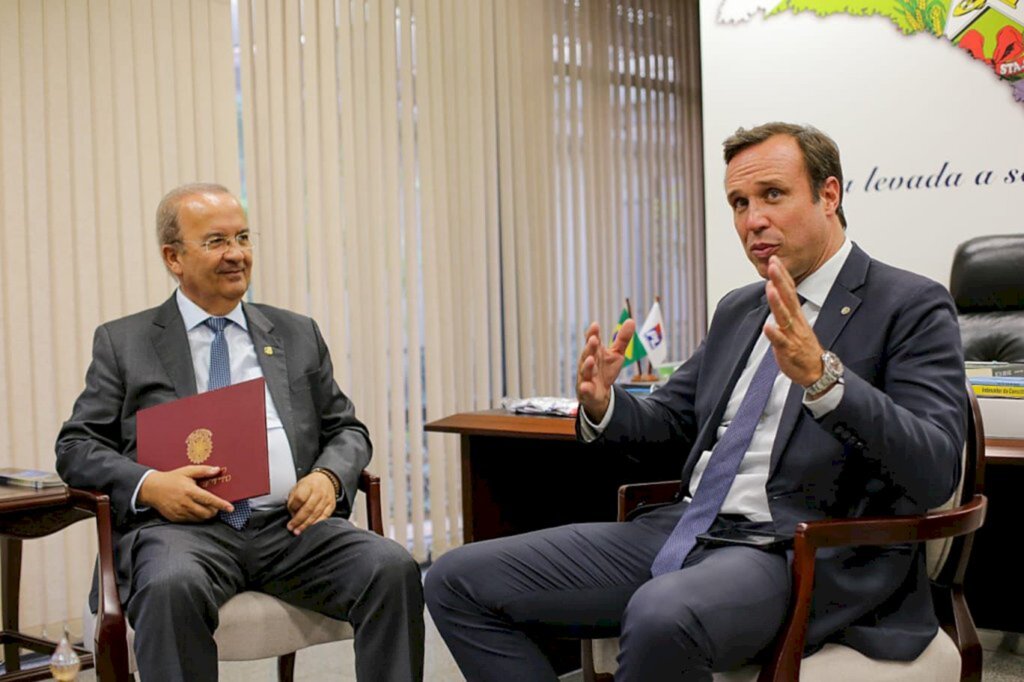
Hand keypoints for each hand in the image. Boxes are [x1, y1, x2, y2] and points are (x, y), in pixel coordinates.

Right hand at [138, 465, 233, 521]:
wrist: (152, 489)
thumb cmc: (172, 479)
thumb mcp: (187, 471)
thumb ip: (203, 471)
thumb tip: (217, 469)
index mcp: (189, 491)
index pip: (209, 499)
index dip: (221, 504)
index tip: (231, 508)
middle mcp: (185, 503)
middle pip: (206, 512)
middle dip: (215, 510)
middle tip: (216, 506)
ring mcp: (180, 512)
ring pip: (200, 518)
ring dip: (207, 514)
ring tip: (207, 507)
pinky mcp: (176, 518)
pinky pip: (191, 521)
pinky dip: (197, 517)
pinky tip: (196, 510)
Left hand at [286, 471, 336, 535]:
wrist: (326, 480)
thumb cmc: (309, 485)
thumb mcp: (298, 486)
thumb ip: (293, 499)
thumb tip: (292, 514)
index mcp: (308, 484)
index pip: (300, 498)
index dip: (293, 506)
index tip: (289, 511)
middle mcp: (319, 492)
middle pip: (308, 509)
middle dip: (298, 520)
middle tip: (291, 527)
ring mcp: (326, 499)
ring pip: (315, 515)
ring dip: (305, 525)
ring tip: (297, 531)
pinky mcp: (331, 506)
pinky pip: (324, 518)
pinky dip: (316, 524)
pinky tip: (309, 529)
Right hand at [576, 319, 634, 422]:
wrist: (599, 394)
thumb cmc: (605, 371)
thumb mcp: (616, 354)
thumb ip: (622, 339)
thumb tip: (631, 320)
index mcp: (595, 352)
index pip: (593, 341)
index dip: (593, 333)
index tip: (595, 325)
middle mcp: (588, 363)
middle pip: (588, 354)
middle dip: (590, 347)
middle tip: (593, 340)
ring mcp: (586, 377)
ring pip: (585, 371)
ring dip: (587, 365)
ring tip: (590, 359)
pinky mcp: (587, 391)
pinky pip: (585, 389)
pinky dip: (585, 388)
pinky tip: (586, 386)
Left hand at [763, 255, 825, 386]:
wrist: (815, 370)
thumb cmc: (802, 346)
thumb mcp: (793, 322)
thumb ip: (784, 306)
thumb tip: (774, 288)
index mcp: (796, 314)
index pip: (789, 290)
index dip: (782, 275)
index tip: (775, 259)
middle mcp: (795, 322)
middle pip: (788, 297)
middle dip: (780, 280)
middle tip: (773, 264)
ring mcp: (793, 335)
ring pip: (784, 317)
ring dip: (777, 302)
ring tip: (770, 288)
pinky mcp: (789, 350)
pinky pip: (781, 342)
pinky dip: (774, 334)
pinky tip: (767, 327)